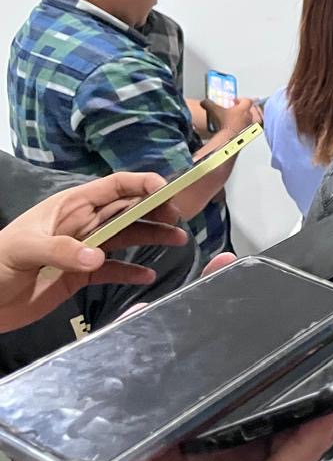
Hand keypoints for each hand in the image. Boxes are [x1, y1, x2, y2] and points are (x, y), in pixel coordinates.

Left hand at [0, 173, 187, 332]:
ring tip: (179, 241)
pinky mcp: (82, 276)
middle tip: (178, 219)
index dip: (141, 184)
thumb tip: (99, 257)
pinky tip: (148, 276)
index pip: (114, 186)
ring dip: (153, 237)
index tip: (166, 192)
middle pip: (128, 211)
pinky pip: (114, 270)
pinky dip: (132, 272)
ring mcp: (85, 249)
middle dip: (155, 211)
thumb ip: (62, 249)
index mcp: (71, 206)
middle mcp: (84, 224)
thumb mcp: (25, 248)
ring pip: (127, 238)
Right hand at [201, 98, 259, 135]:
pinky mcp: (247, 134)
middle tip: (234, 110)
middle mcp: (248, 117)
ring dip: (241, 118)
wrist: (228, 139)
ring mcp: (248, 126)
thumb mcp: (214, 111)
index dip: (241, 99)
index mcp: (243, 109)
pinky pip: (246, 129)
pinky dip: (240, 127)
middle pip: (248, 110)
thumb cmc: (224, 124)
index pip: (247, 101)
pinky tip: (232, 129)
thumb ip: (208, 104)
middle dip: (241, 109)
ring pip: (247, 120)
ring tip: (232, 120)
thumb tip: (204, 102)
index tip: (234, 101)